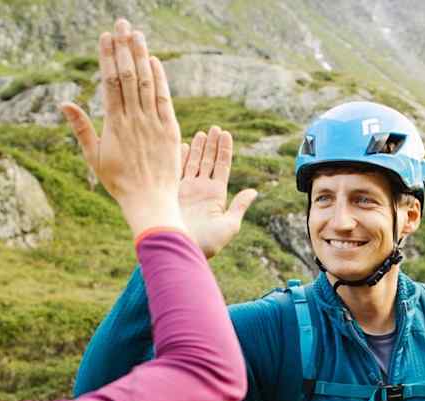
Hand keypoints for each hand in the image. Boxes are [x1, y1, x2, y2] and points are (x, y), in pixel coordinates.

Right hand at [59, 19, 183, 236]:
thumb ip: (81, 128)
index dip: (108, 57)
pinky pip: (164, 99)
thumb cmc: (119, 182)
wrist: (149, 201)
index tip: (105, 36)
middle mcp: (133, 119)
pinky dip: (159, 79)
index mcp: (113, 124)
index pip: (109, 82)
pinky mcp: (170, 130)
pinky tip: (155, 61)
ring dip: (141, 55)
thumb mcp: (94, 157)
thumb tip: (64, 102)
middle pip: (127, 75)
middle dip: (124, 47)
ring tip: (137, 33)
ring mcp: (153, 123)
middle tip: (121, 23)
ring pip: (145, 82)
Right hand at [179, 126, 257, 258]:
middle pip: (208, 161)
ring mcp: (185, 190)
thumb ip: (239, 206)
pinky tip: (181, 143)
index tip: (226, 134)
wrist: (180, 249)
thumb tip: (253, 191)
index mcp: (216, 196)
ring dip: (197, 148)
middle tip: (214, 128)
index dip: (224, 150)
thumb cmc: (207, 242)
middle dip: (211, 145)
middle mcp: (201, 190)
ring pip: (192, 163)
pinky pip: (176, 170)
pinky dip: (178, 157)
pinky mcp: (171, 191)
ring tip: (202, 132)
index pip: (222, 167)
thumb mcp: (229, 225)